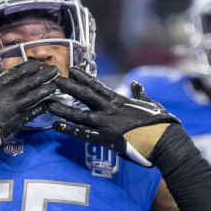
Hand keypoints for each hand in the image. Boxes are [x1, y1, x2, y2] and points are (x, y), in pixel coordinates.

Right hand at [0, 61, 58, 160]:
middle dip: (41, 76)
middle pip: (27, 83)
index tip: (36, 64)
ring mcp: (10, 110)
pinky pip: (30, 114)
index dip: (27, 68)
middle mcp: (4, 96)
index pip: (13, 74)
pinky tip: (48, 105)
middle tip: (54, 71)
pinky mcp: (13, 123)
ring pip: (32, 97)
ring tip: (55, 85)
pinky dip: (39, 109)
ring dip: (44, 90)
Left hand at [46, 70, 179, 165]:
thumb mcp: (151, 104)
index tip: (72, 70)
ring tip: (48, 103)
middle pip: (85, 95)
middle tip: (53, 80)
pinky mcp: (105, 138)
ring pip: (80, 113)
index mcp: (120, 100)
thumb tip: (137, 84)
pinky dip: (69, 129)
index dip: (84, 77)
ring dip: (63, 108)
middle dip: (68, 87)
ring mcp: (106, 123)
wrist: (163, 140)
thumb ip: (141, 94)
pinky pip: (83, 133)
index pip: (98, 86)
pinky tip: (56, 126)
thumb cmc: (160, 123)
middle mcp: (110, 109)